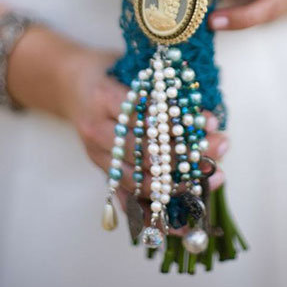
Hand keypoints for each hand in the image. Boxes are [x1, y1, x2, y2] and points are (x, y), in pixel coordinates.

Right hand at [59, 48, 229, 198]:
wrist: (64, 83)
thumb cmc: (105, 70)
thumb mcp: (129, 65)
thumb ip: (159, 86)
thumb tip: (204, 113)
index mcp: (104, 97)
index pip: (146, 115)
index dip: (180, 122)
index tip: (211, 122)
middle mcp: (97, 130)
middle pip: (146, 150)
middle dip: (188, 153)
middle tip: (222, 146)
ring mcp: (97, 155)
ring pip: (139, 180)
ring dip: (181, 182)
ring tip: (215, 176)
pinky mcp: (100, 171)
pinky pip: (126, 198)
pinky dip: (154, 211)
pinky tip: (181, 221)